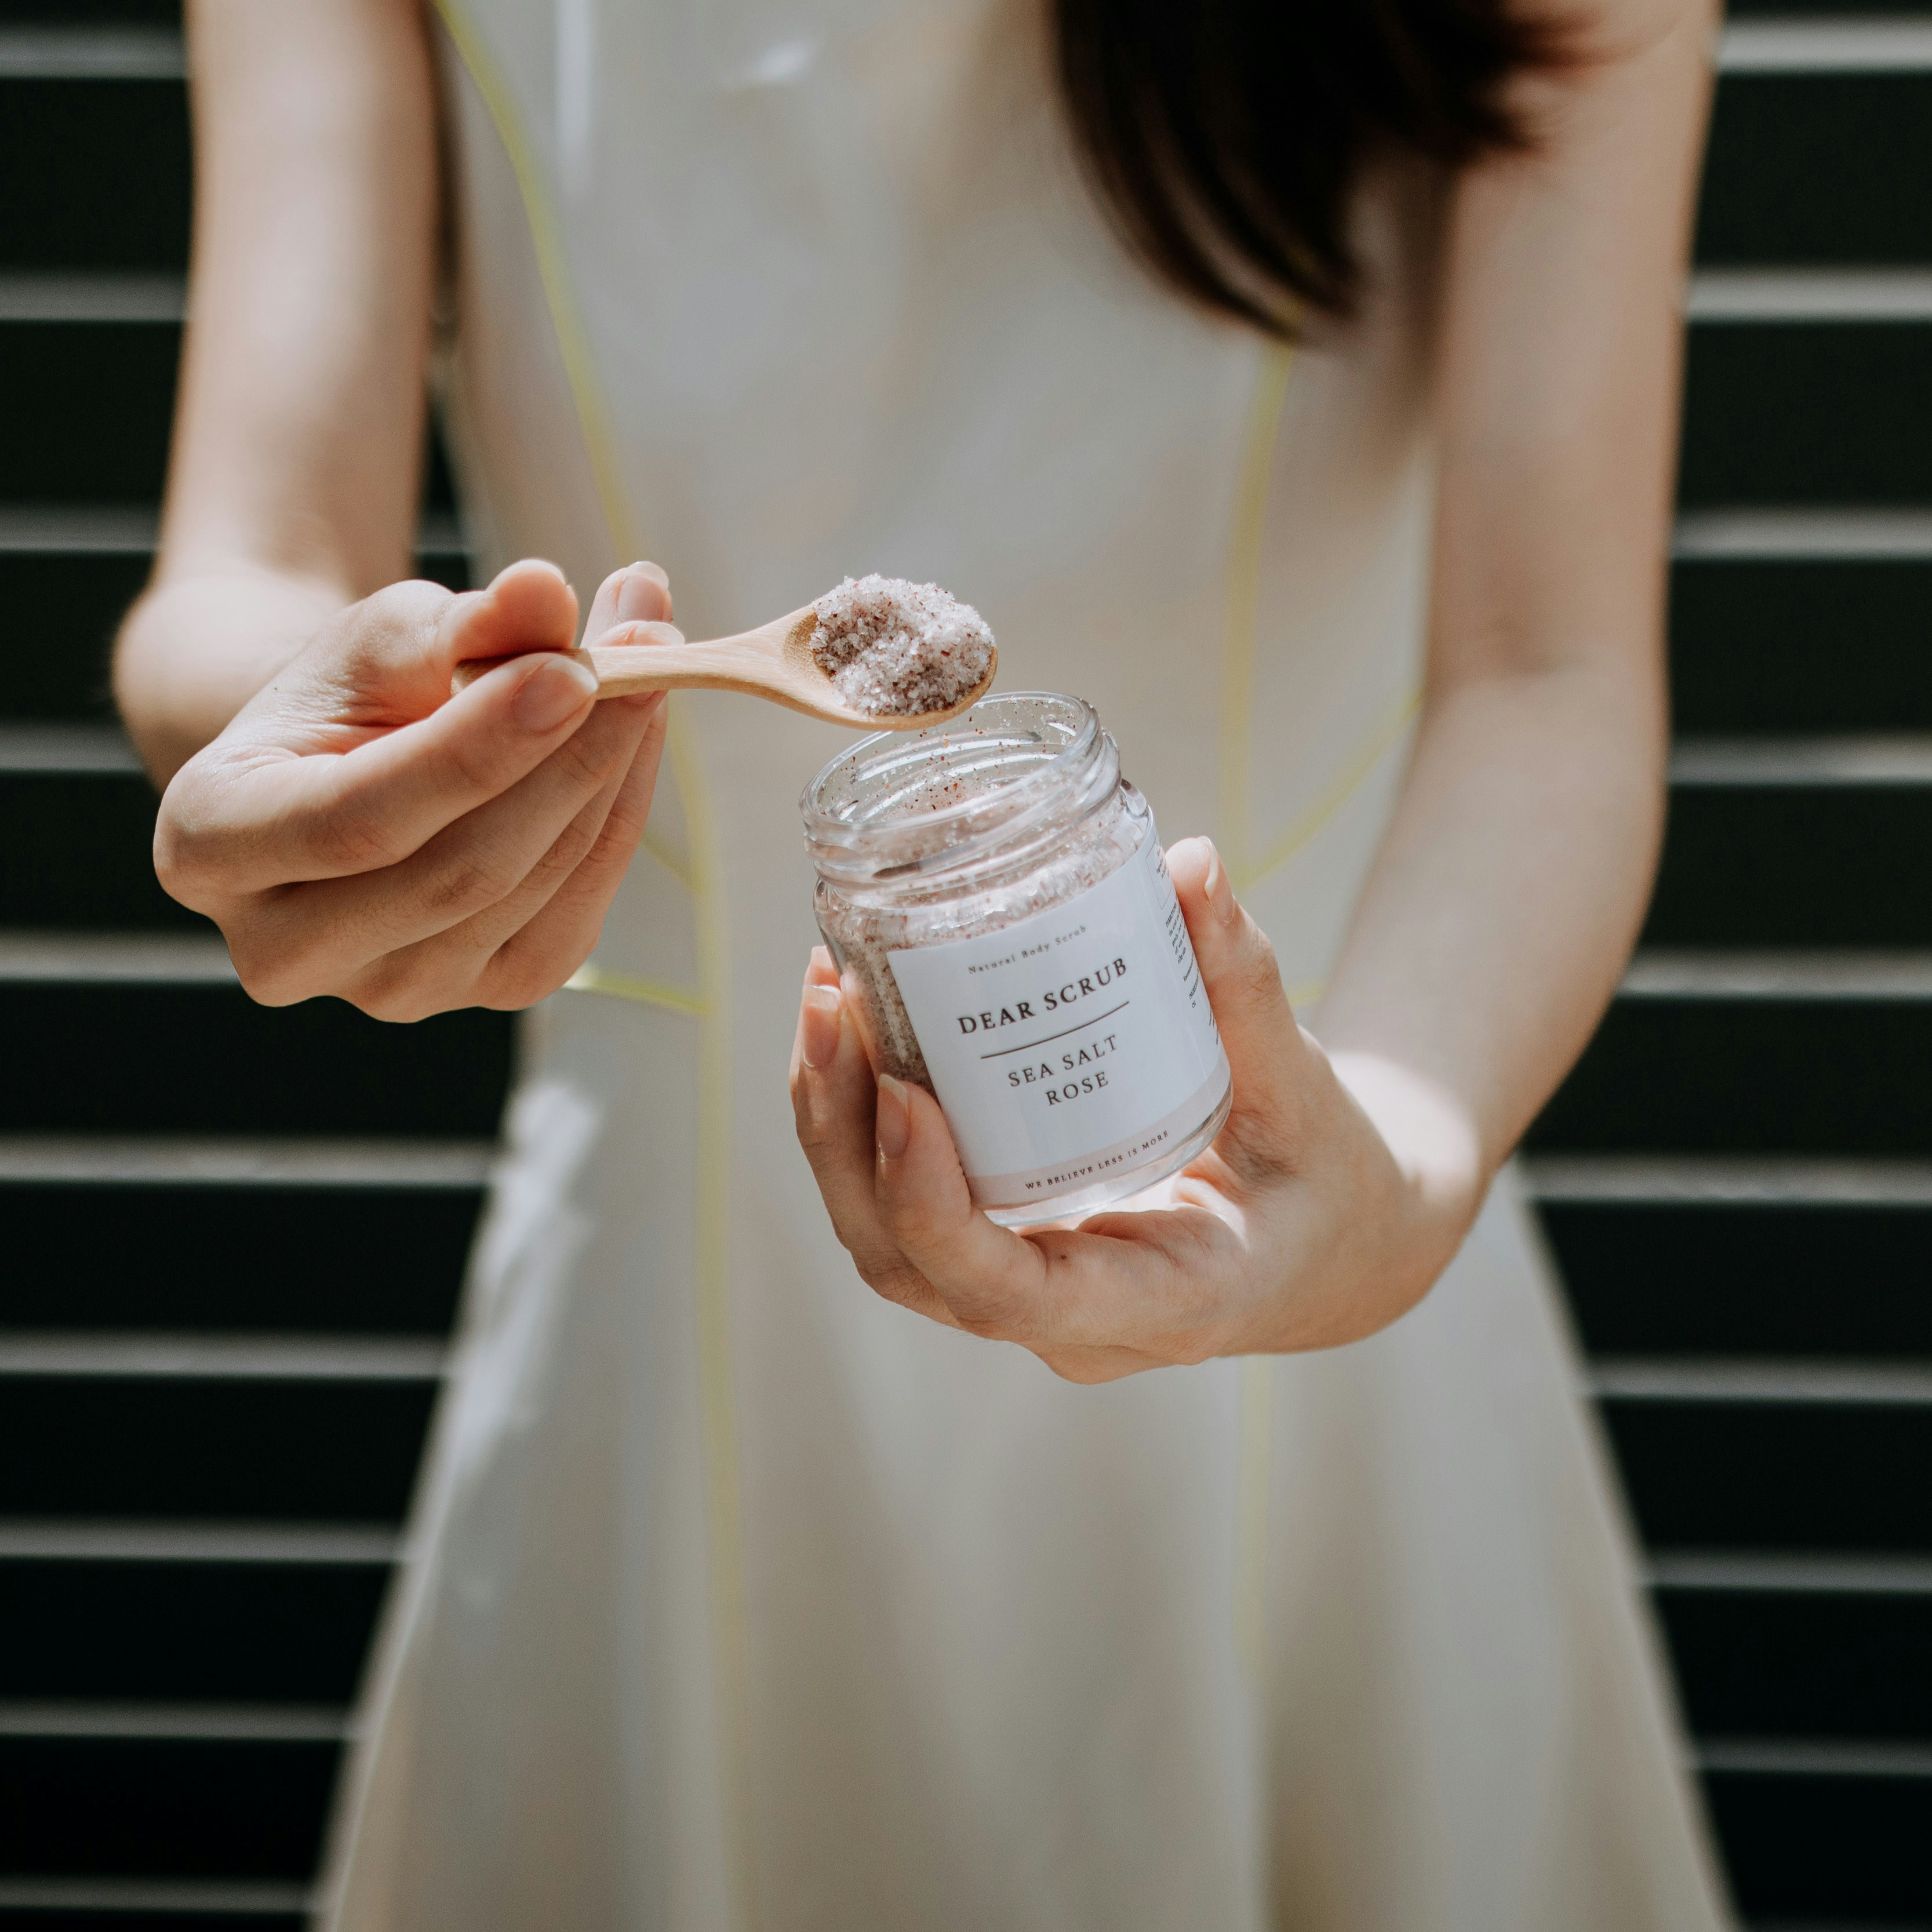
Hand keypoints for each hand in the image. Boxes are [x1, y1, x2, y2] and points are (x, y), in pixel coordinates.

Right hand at [156, 557, 679, 1018]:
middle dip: (573, 751)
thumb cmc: (346, 698)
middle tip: (650, 638)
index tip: (572, 670)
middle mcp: (287, 949)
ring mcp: (393, 990)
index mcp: (212, 847)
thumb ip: (455, 623)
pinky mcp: (487, 991)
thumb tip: (543, 592)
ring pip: (536, 888)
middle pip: (463, 870)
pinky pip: (580, 906)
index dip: (476, 750)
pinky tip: (637, 732)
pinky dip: (622, 810)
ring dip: (616, 767)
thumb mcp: (377, 637)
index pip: (360, 819)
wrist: (344, 770)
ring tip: (651, 653)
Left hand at [789, 839, 1485, 1380]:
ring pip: (889, 1241)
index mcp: (1160, 1300)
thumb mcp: (1307, 1090)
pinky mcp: (1001, 1254)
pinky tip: (852, 1024)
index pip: (1010, 1294)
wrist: (1333, 1243)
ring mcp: (1025, 1296)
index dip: (934, 1206)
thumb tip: (1192, 865)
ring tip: (824, 994)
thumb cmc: (1327, 1175)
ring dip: (836, 1124)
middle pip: (911, 1264)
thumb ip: (1247, 988)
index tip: (906, 1093)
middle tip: (830, 1004)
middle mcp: (1071, 1322)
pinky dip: (862, 1124)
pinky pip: (903, 1209)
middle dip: (847, 1140)